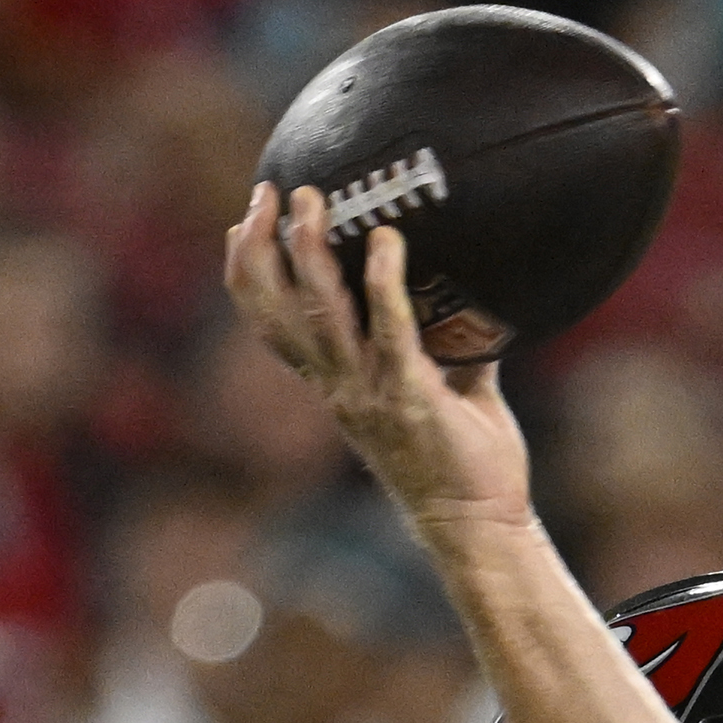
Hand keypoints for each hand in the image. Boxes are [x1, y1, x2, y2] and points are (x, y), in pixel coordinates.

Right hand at [222, 184, 532, 546]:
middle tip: (266, 194)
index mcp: (337, 386)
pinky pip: (389, 330)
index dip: (249, 273)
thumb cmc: (466, 464)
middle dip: (260, 250)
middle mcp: (340, 388)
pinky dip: (384, 282)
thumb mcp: (448, 390)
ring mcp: (369, 393)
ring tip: (311, 202)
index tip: (245, 221)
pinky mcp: (409, 396)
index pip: (273, 325)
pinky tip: (387, 241)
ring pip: (319, 314)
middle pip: (276, 312)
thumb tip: (476, 293)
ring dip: (311, 253)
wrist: (478, 527)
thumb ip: (449, 342)